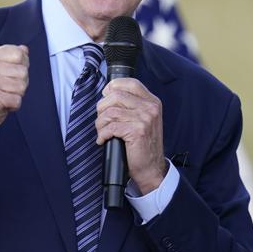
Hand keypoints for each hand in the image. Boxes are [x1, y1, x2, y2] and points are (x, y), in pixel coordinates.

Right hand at [0, 45, 29, 140]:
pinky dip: (14, 105)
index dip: (21, 66)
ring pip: (22, 86)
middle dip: (20, 82)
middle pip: (23, 71)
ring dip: (17, 94)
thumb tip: (24, 49)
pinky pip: (17, 100)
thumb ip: (11, 57)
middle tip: (5, 88)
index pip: (19, 54)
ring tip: (3, 95)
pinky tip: (3, 104)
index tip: (9, 74)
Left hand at [95, 78, 167, 193]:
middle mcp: (150, 107)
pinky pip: (111, 127)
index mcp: (152, 102)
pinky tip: (103, 140)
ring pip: (110, 112)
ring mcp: (145, 119)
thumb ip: (131, 105)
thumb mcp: (143, 119)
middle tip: (102, 120)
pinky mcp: (137, 131)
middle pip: (115, 96)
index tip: (105, 97)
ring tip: (102, 132)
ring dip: (100, 124)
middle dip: (102, 108)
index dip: (113, 87)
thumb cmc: (143, 145)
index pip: (130, 83)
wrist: (152, 168)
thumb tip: (107, 94)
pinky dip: (102, 134)